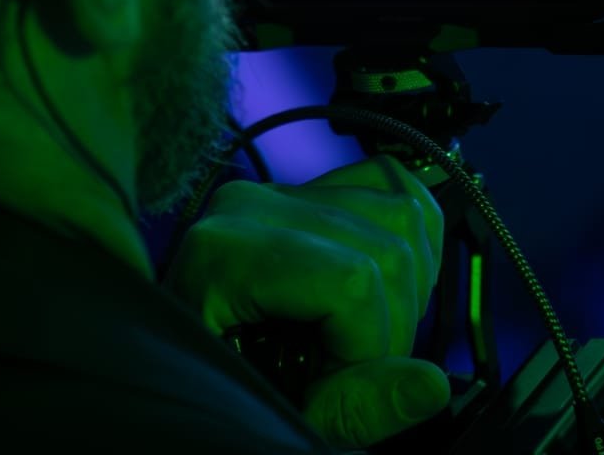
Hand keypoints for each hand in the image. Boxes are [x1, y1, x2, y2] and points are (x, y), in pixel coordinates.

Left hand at [163, 154, 451, 449]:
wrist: (174, 371)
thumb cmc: (211, 393)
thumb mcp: (269, 415)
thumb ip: (350, 408)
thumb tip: (429, 384)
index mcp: (222, 255)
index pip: (352, 281)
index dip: (368, 349)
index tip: (331, 393)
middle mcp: (249, 204)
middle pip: (388, 250)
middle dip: (391, 329)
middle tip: (344, 374)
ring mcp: (279, 191)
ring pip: (404, 213)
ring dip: (409, 289)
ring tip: (356, 338)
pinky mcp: (308, 187)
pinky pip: (394, 188)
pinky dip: (413, 240)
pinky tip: (383, 291)